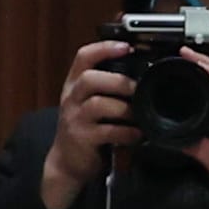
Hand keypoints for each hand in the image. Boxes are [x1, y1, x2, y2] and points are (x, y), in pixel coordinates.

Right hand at [40, 44, 142, 208]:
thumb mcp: (90, 102)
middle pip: (89, 78)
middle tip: (138, 88)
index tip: (126, 47)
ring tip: (139, 114)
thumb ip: (107, 87)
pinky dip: (126, 132)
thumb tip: (140, 73)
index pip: (84, 57)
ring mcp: (74, 118)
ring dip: (124, 108)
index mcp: (75, 84)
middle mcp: (71, 98)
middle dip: (118, 81)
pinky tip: (137, 134)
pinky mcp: (82, 138)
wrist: (68, 162)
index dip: (104, 48)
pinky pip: (107, 131)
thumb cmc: (86, 128)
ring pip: (97, 104)